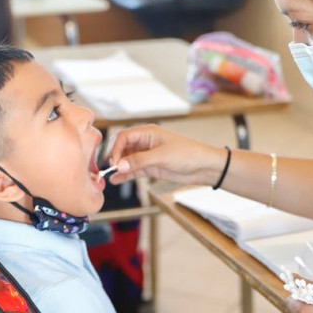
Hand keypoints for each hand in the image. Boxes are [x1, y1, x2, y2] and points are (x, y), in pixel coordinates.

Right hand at [107, 124, 227, 185]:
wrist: (203, 167)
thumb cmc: (187, 154)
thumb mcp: (162, 156)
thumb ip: (140, 161)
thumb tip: (120, 166)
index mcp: (148, 132)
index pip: (124, 136)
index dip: (116, 148)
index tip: (115, 162)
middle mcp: (145, 142)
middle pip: (123, 148)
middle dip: (115, 157)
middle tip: (111, 169)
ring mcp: (147, 155)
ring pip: (127, 160)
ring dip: (119, 168)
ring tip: (108, 177)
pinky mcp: (151, 167)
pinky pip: (133, 170)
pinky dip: (125, 175)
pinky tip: (116, 180)